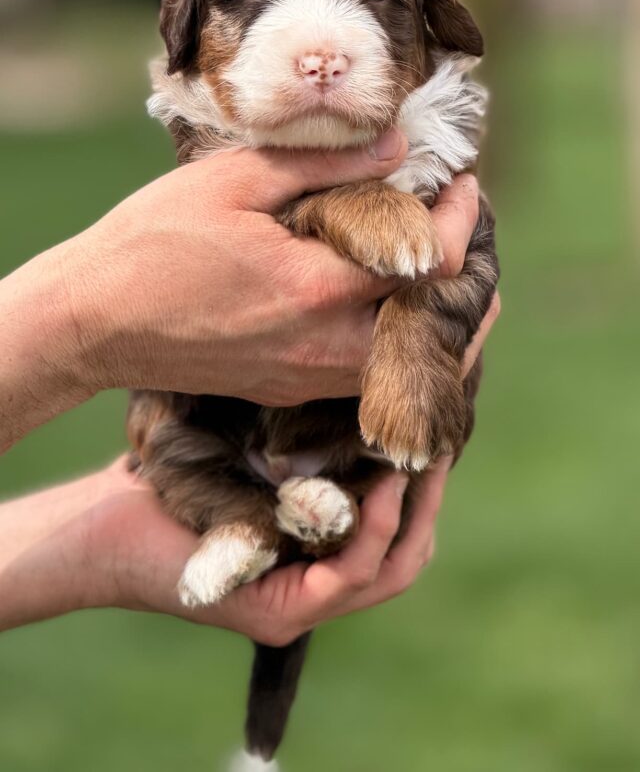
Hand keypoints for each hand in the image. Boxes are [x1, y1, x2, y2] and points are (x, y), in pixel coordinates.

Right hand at [1, 130, 480, 443]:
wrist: (95, 322)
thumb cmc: (153, 242)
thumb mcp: (234, 181)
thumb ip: (326, 164)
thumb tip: (398, 147)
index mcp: (316, 288)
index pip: (429, 260)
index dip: (463, 219)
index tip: (467, 185)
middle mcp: (323, 346)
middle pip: (437, 326)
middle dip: (466, 276)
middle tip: (464, 229)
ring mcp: (307, 377)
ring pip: (406, 358)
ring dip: (434, 313)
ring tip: (434, 263)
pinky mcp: (289, 389)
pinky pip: (366, 373)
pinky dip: (394, 338)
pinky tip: (384, 300)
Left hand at [91, 294, 499, 644]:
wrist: (108, 518)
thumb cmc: (179, 473)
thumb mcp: (259, 445)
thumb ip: (309, 433)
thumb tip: (363, 371)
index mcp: (321, 551)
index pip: (401, 527)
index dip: (427, 481)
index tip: (436, 424)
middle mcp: (319, 586)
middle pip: (409, 554)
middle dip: (432, 496)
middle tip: (441, 439)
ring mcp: (302, 607)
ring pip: (394, 569)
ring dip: (413, 511)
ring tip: (420, 455)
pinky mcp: (278, 614)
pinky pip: (351, 577)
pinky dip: (374, 530)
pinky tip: (383, 483)